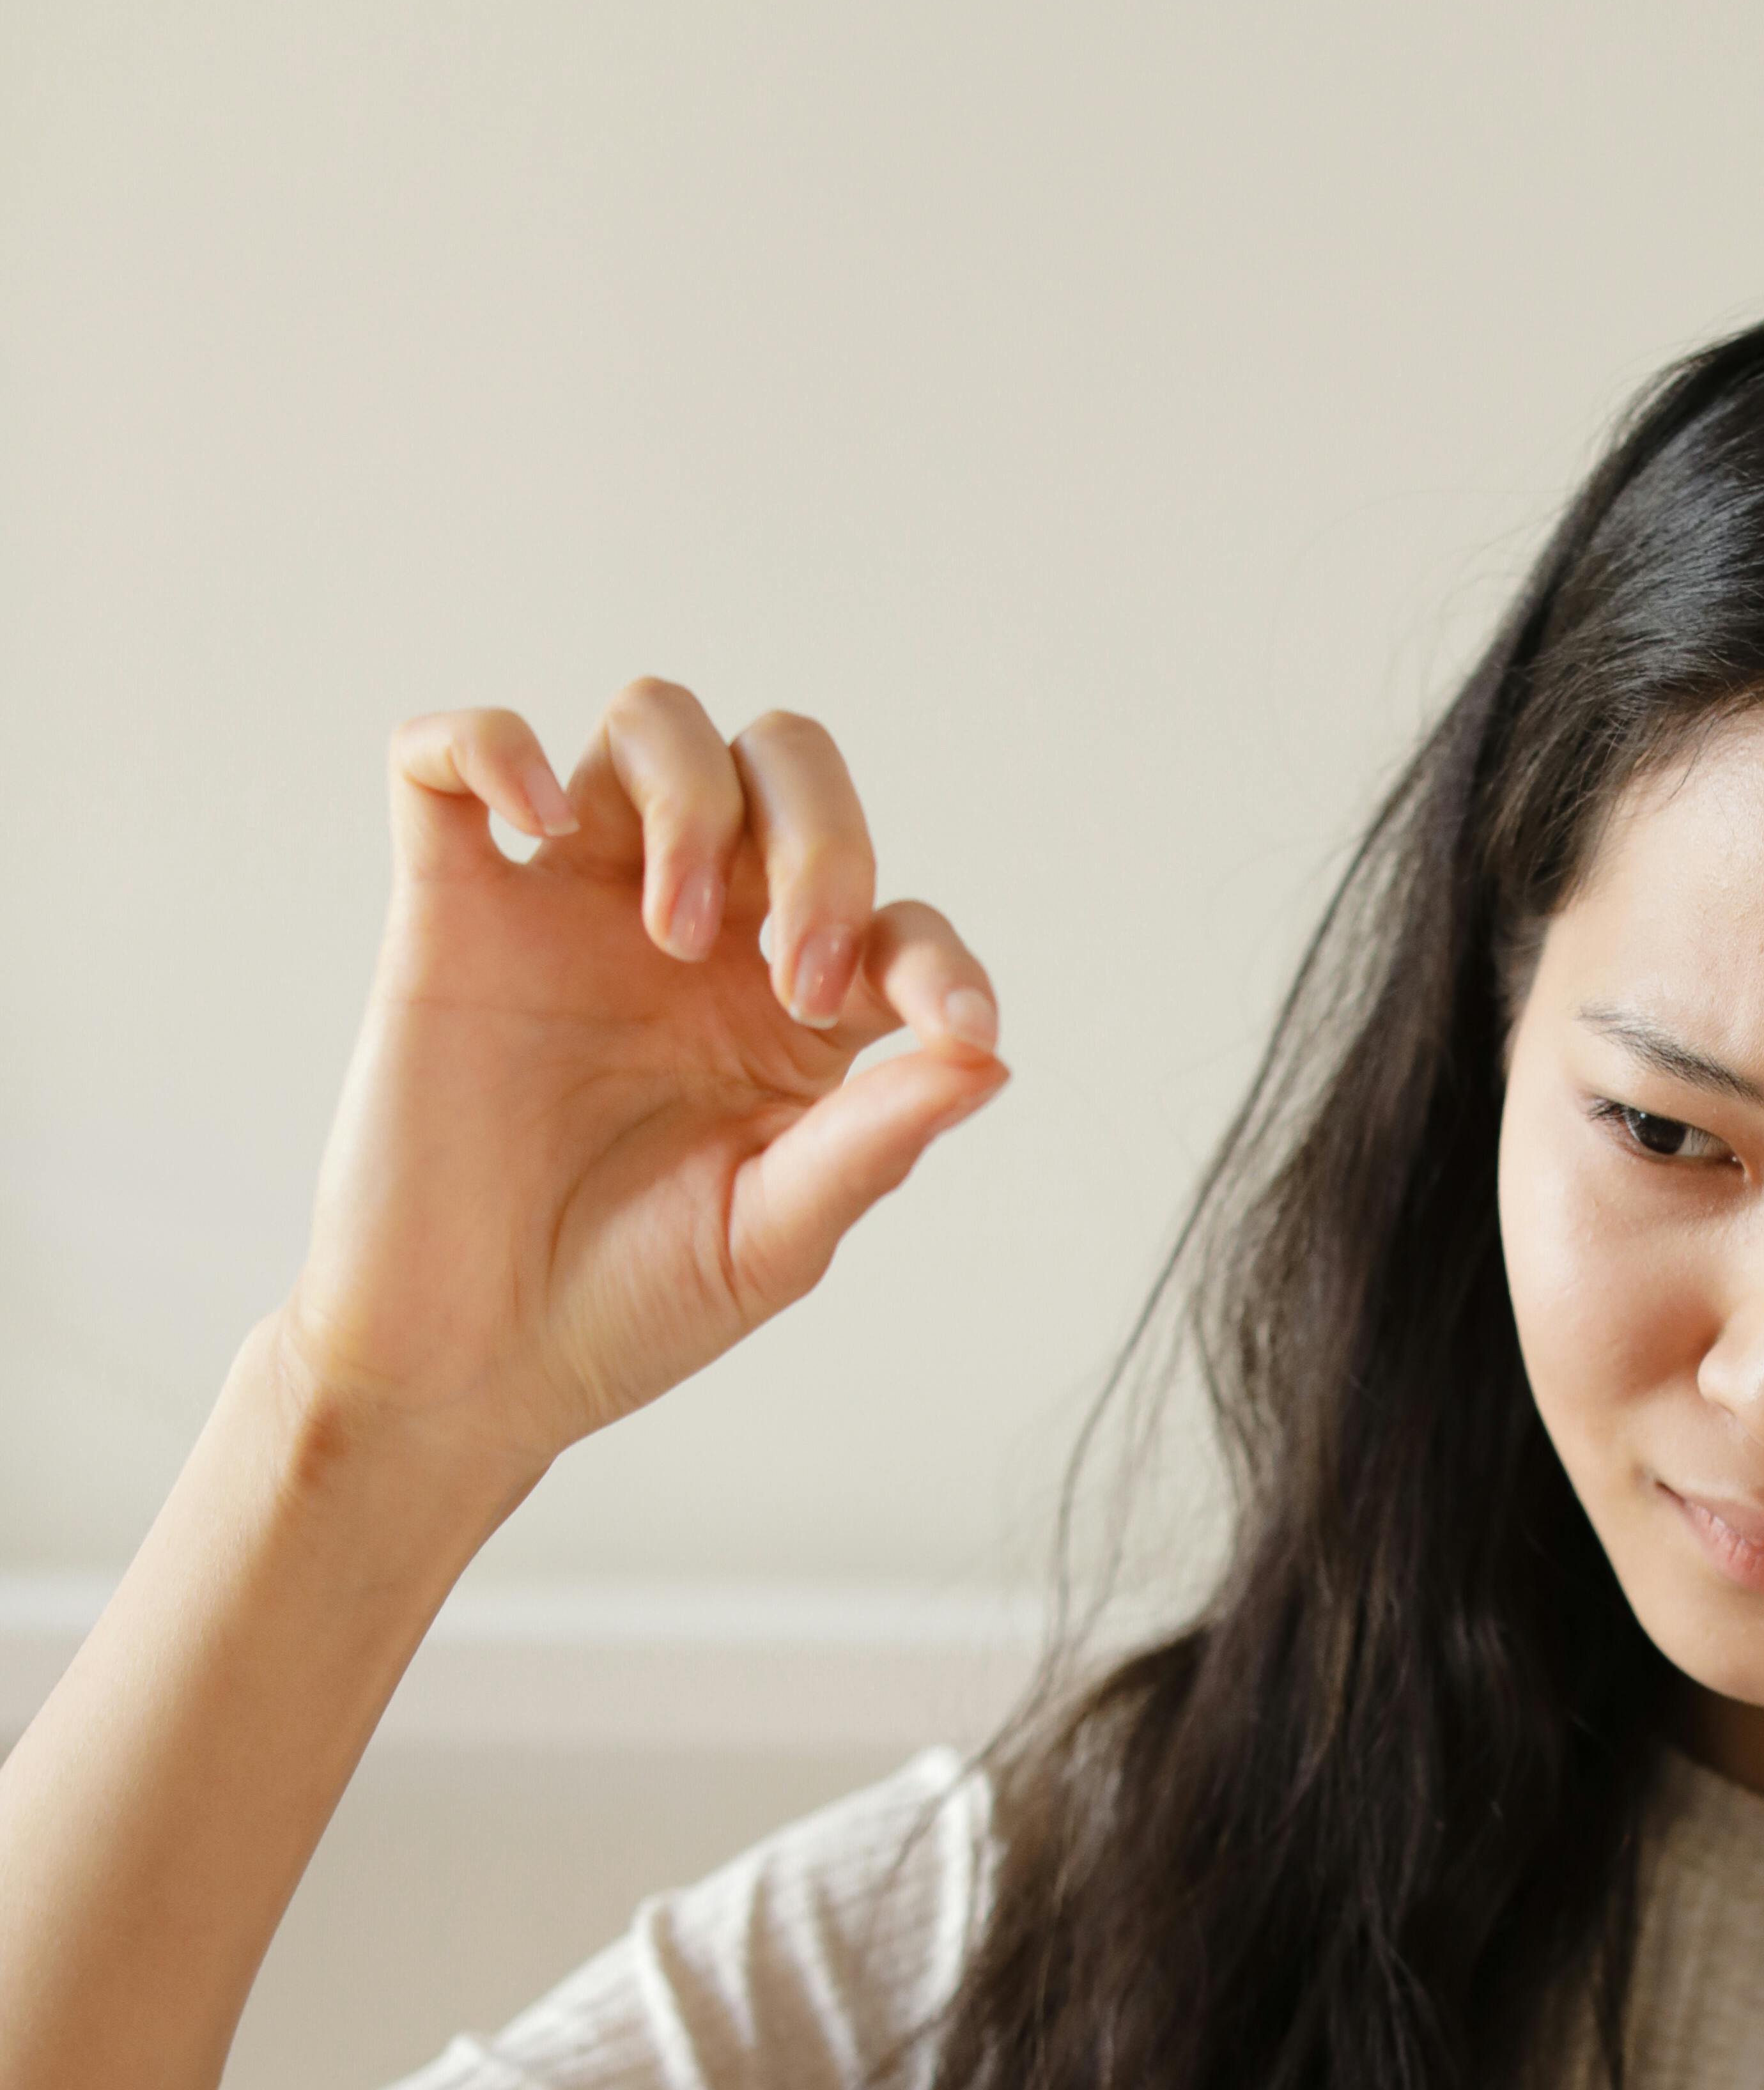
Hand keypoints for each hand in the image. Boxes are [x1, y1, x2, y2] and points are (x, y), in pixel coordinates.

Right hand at [280, 684, 1009, 1494]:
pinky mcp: (450, 911)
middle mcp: (693, 934)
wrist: (467, 1366)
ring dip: (691, 795)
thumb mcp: (772, 1237)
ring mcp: (570, 907)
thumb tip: (991, 1056)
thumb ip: (874, 1140)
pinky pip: (446, 761)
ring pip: (650, 724)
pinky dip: (490, 745)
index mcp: (789, 1011)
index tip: (954, 1028)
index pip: (894, 916)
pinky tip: (538, 821)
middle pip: (784, 767)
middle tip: (793, 979)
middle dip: (821, 841)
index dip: (938, 955)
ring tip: (673, 935)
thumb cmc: (627, 1307)